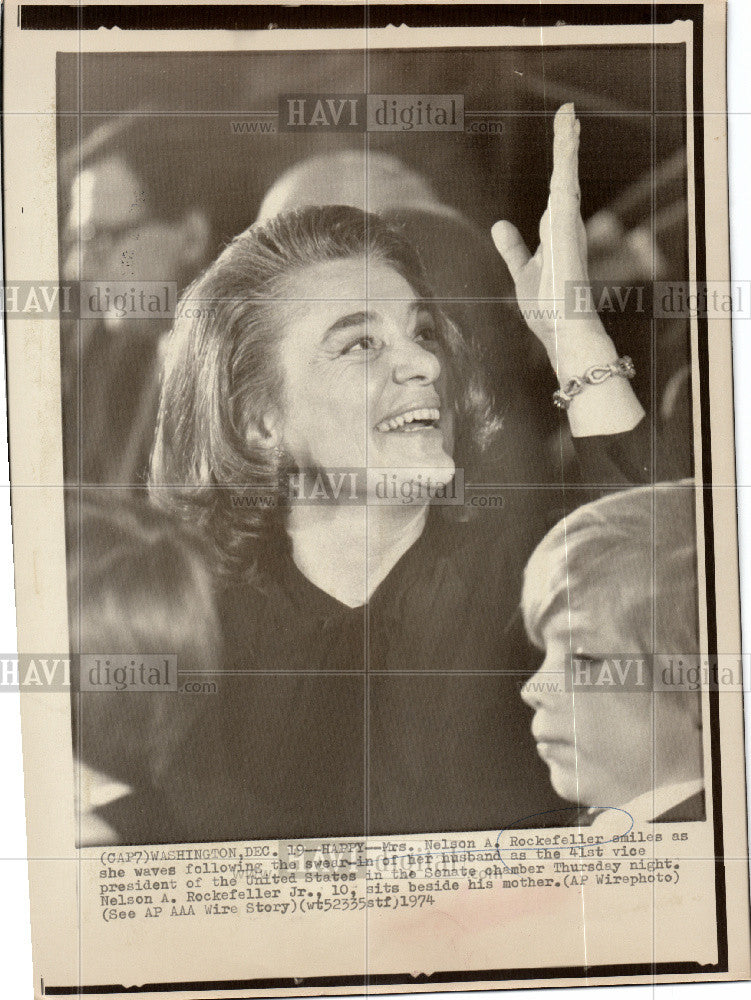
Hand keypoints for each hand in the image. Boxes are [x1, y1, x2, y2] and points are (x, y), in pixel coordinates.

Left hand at [491, 103, 643, 436]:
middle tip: (569, 113)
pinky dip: (566, 160)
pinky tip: (567, 137)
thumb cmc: (548, 308)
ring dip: (567, 143)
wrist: (562, 329)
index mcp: (556, 233)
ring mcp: (568, 224)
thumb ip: (514, 249)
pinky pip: (566, 185)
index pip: (557, 192)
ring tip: (568, 113)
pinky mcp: (567, 226)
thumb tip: (500, 224)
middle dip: (566, 145)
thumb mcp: (522, 272)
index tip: (563, 140)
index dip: (559, 167)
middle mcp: (566, 224)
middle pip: (565, 176)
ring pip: (567, 174)